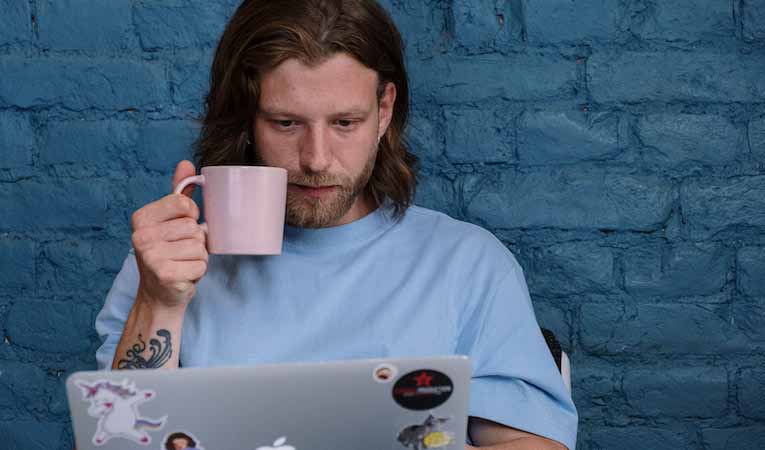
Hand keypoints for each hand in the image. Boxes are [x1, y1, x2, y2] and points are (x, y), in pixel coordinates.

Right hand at [131, 160, 207, 309]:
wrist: (159, 295)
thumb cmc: (169, 255)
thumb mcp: (171, 221)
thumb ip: (179, 193)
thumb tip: (187, 163)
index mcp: (141, 217)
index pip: (184, 204)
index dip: (191, 217)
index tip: (180, 229)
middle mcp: (141, 236)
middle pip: (194, 227)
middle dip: (196, 242)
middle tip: (180, 253)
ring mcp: (151, 256)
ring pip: (200, 247)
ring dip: (198, 258)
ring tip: (182, 263)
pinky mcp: (164, 275)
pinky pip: (201, 265)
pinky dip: (198, 272)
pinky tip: (183, 276)